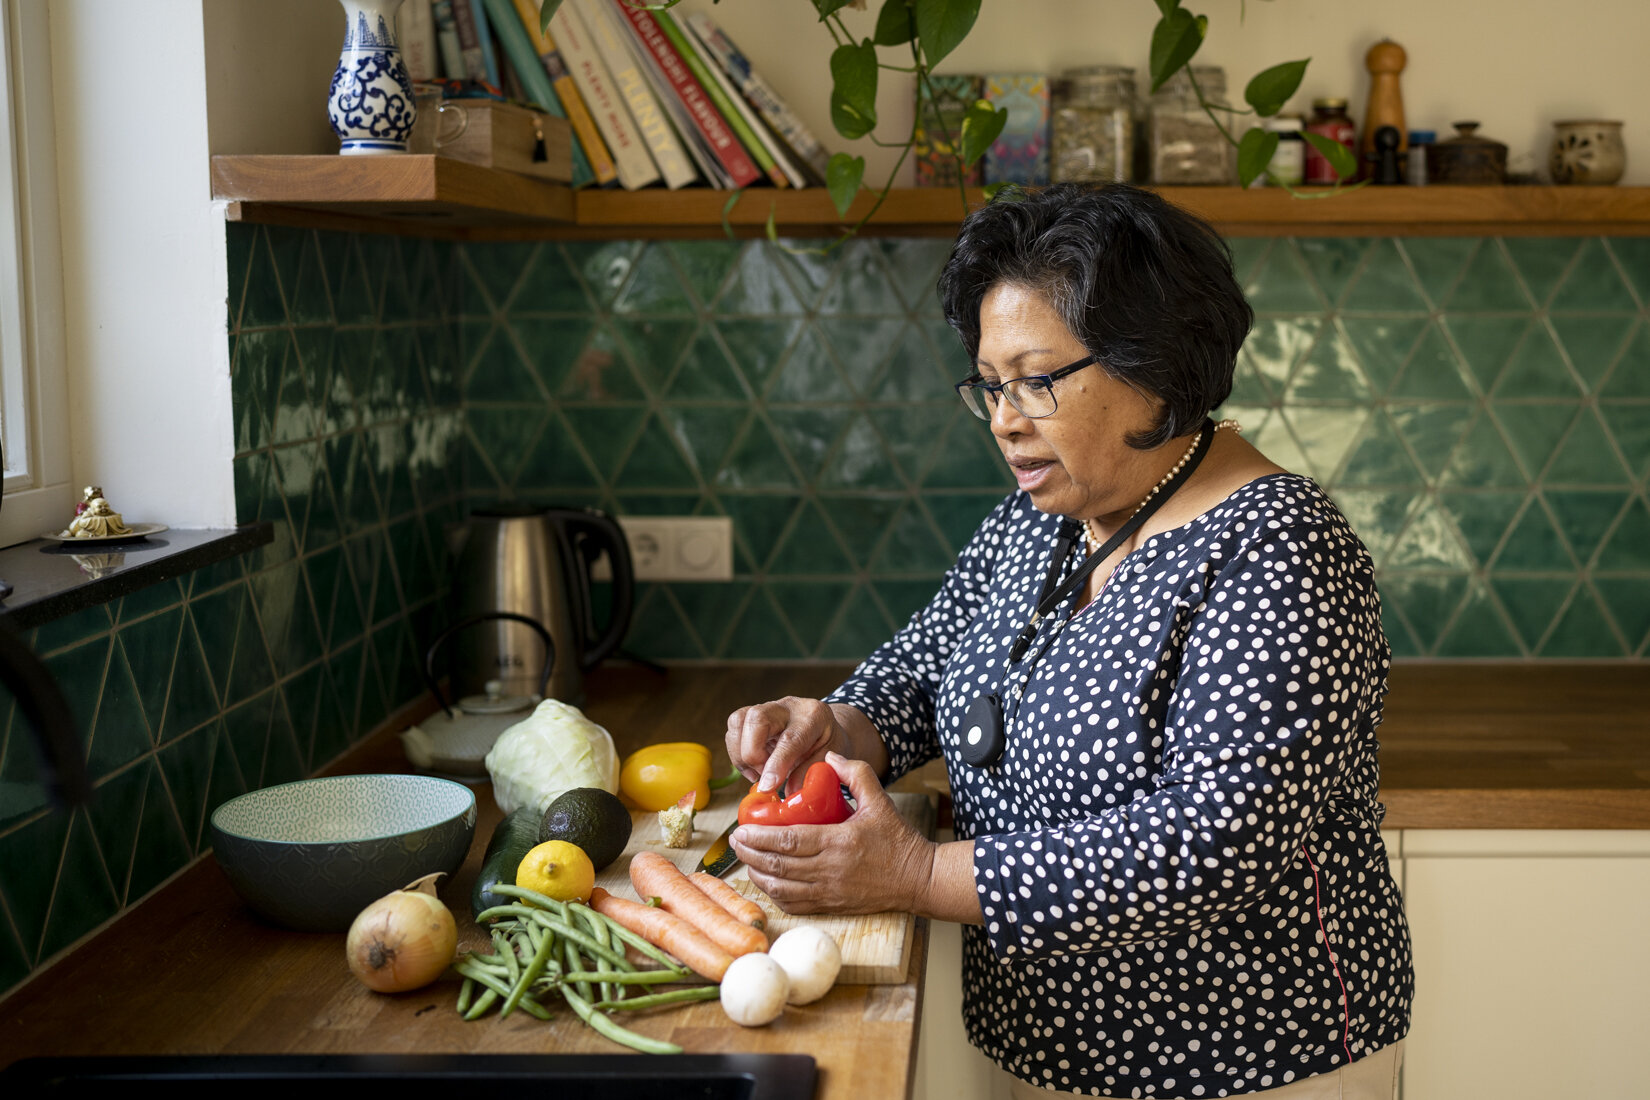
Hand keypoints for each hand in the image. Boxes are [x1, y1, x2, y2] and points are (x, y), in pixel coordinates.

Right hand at [725, 696, 846, 794]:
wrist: (824, 727)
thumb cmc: (828, 745)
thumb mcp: (830, 760)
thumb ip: (810, 772)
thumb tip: (790, 790)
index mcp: (814, 716)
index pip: (790, 738)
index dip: (776, 764)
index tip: (767, 786)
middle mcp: (788, 706)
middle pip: (757, 719)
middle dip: (752, 753)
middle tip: (763, 777)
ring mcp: (768, 707)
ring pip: (738, 720)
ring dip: (740, 753)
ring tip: (756, 773)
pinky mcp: (752, 714)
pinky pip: (733, 727)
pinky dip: (736, 751)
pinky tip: (753, 766)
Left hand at [729, 752, 935, 915]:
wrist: (920, 879)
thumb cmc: (899, 840)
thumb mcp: (880, 800)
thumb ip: (856, 773)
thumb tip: (829, 756)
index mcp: (839, 842)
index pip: (789, 841)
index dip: (760, 837)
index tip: (742, 828)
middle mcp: (830, 870)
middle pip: (778, 865)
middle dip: (750, 854)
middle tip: (735, 841)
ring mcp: (829, 892)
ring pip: (781, 888)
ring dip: (758, 875)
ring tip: (745, 859)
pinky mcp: (832, 906)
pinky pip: (794, 904)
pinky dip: (775, 894)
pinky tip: (766, 880)